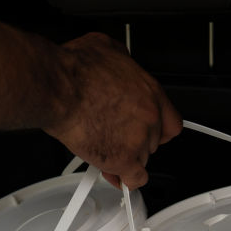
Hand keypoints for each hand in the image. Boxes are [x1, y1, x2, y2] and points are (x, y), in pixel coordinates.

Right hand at [44, 32, 181, 189]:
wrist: (60, 89)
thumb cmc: (75, 70)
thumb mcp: (107, 49)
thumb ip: (122, 65)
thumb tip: (119, 66)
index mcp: (149, 91)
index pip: (171, 122)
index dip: (157, 131)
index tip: (149, 134)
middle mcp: (149, 116)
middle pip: (153, 142)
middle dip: (134, 142)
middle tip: (114, 139)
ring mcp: (138, 139)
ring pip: (141, 160)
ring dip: (124, 158)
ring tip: (104, 149)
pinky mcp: (123, 159)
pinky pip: (134, 179)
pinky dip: (125, 180)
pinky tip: (117, 175)